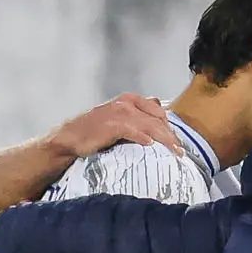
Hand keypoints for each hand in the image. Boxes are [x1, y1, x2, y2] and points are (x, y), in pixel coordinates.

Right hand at [46, 94, 177, 161]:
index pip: (159, 111)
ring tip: (175, 152)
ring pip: (150, 125)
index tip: (177, 142)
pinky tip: (151, 146)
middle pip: (157, 119)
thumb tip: (162, 114)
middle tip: (180, 151)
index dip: (170, 127)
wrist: (71, 138)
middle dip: (171, 135)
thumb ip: (139, 116)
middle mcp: (126, 103)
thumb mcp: (120, 118)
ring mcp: (119, 113)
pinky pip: (134, 131)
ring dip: (165, 140)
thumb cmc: (96, 131)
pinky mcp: (112, 124)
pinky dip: (144, 138)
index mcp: (130, 99)